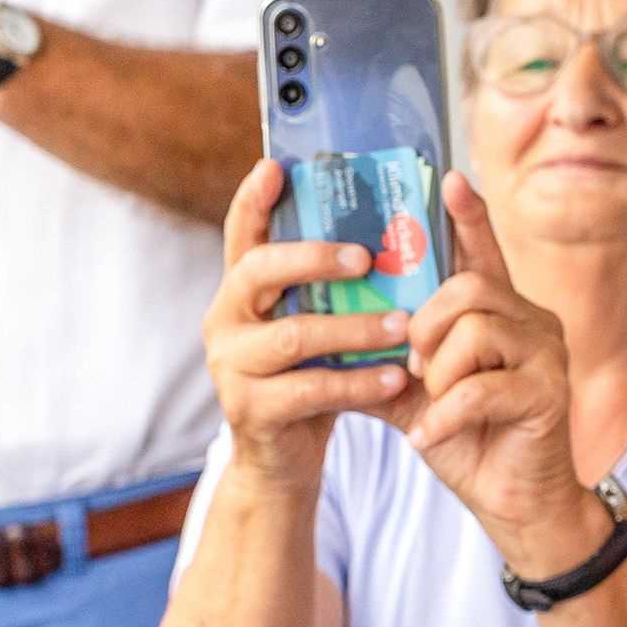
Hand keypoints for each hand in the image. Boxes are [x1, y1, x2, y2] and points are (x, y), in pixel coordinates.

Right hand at [202, 159, 415, 489]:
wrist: (282, 460)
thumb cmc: (309, 377)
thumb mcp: (315, 325)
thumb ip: (330, 287)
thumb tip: (390, 229)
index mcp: (240, 291)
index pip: (240, 234)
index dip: (253, 199)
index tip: (276, 166)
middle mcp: (223, 320)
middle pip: (259, 271)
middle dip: (314, 257)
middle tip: (367, 256)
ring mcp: (230, 366)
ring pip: (293, 335)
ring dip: (354, 328)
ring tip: (403, 325)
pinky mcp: (249, 409)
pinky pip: (309, 389)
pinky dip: (358, 383)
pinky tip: (396, 378)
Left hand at [398, 172, 591, 570]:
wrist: (515, 503)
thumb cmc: (470, 441)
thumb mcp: (417, 395)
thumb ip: (387, 359)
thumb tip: (332, 334)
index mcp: (502, 314)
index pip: (482, 253)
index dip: (468, 215)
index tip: (449, 177)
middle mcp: (532, 322)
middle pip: (469, 287)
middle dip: (426, 323)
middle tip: (413, 364)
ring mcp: (546, 355)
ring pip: (476, 329)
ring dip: (439, 372)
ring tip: (430, 402)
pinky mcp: (548, 393)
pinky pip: (483, 386)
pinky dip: (446, 415)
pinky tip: (430, 438)